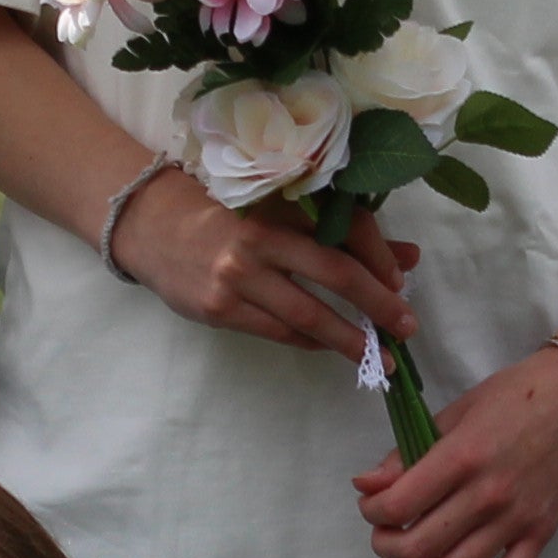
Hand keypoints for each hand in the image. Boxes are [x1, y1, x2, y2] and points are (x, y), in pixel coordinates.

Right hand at [120, 184, 417, 362]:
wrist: (150, 225)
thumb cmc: (224, 212)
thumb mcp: (280, 207)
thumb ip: (341, 230)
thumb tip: (406, 259)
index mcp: (282, 201)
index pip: (346, 227)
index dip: (381, 256)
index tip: (401, 281)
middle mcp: (261, 237)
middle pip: (336, 273)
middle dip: (379, 304)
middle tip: (407, 328)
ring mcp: (238, 276)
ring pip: (309, 315)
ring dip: (350, 339)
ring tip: (379, 357)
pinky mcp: (220, 308)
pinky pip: (280, 332)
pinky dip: (312, 341)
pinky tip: (330, 346)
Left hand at [353, 339, 557, 557]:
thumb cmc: (518, 395)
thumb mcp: (457, 411)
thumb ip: (409, 453)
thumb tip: (366, 484)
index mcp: (463, 456)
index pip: (400, 503)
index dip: (373, 511)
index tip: (371, 505)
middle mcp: (488, 495)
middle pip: (420, 546)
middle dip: (387, 547)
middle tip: (383, 535)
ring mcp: (517, 520)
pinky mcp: (541, 534)